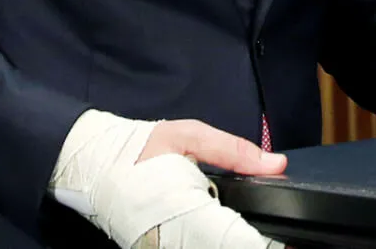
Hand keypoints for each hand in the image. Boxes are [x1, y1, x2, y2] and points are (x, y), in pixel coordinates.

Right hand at [51, 111, 285, 248]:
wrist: (90, 165)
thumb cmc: (138, 148)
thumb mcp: (190, 137)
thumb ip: (235, 151)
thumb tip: (276, 163)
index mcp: (183, 209)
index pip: (232, 239)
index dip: (261, 244)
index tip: (284, 243)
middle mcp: (170, 239)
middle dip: (249, 244)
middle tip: (277, 243)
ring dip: (229, 243)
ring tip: (250, 238)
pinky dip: (210, 243)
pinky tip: (224, 237)